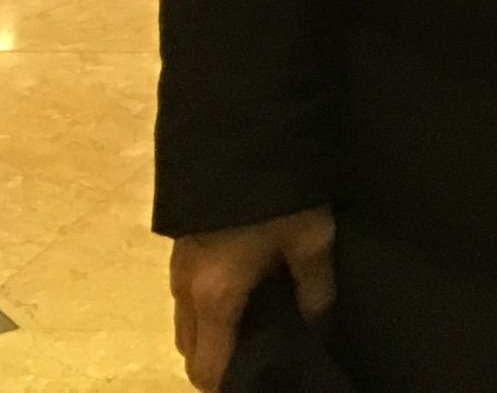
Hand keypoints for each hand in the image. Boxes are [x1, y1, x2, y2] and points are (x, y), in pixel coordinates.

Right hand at [169, 208, 332, 391]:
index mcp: (215, 298)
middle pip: (192, 350)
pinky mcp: (180, 246)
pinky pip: (187, 296)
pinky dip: (209, 309)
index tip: (260, 385)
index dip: (230, 387)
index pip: (208, 368)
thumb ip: (317, 290)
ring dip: (213, 334)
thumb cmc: (278, 191)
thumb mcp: (311, 239)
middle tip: (264, 359)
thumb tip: (320, 331)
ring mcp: (177, 266)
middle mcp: (185, 290)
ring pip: (187, 322)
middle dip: (219, 363)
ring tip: (259, 328)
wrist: (238, 129)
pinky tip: (245, 294)